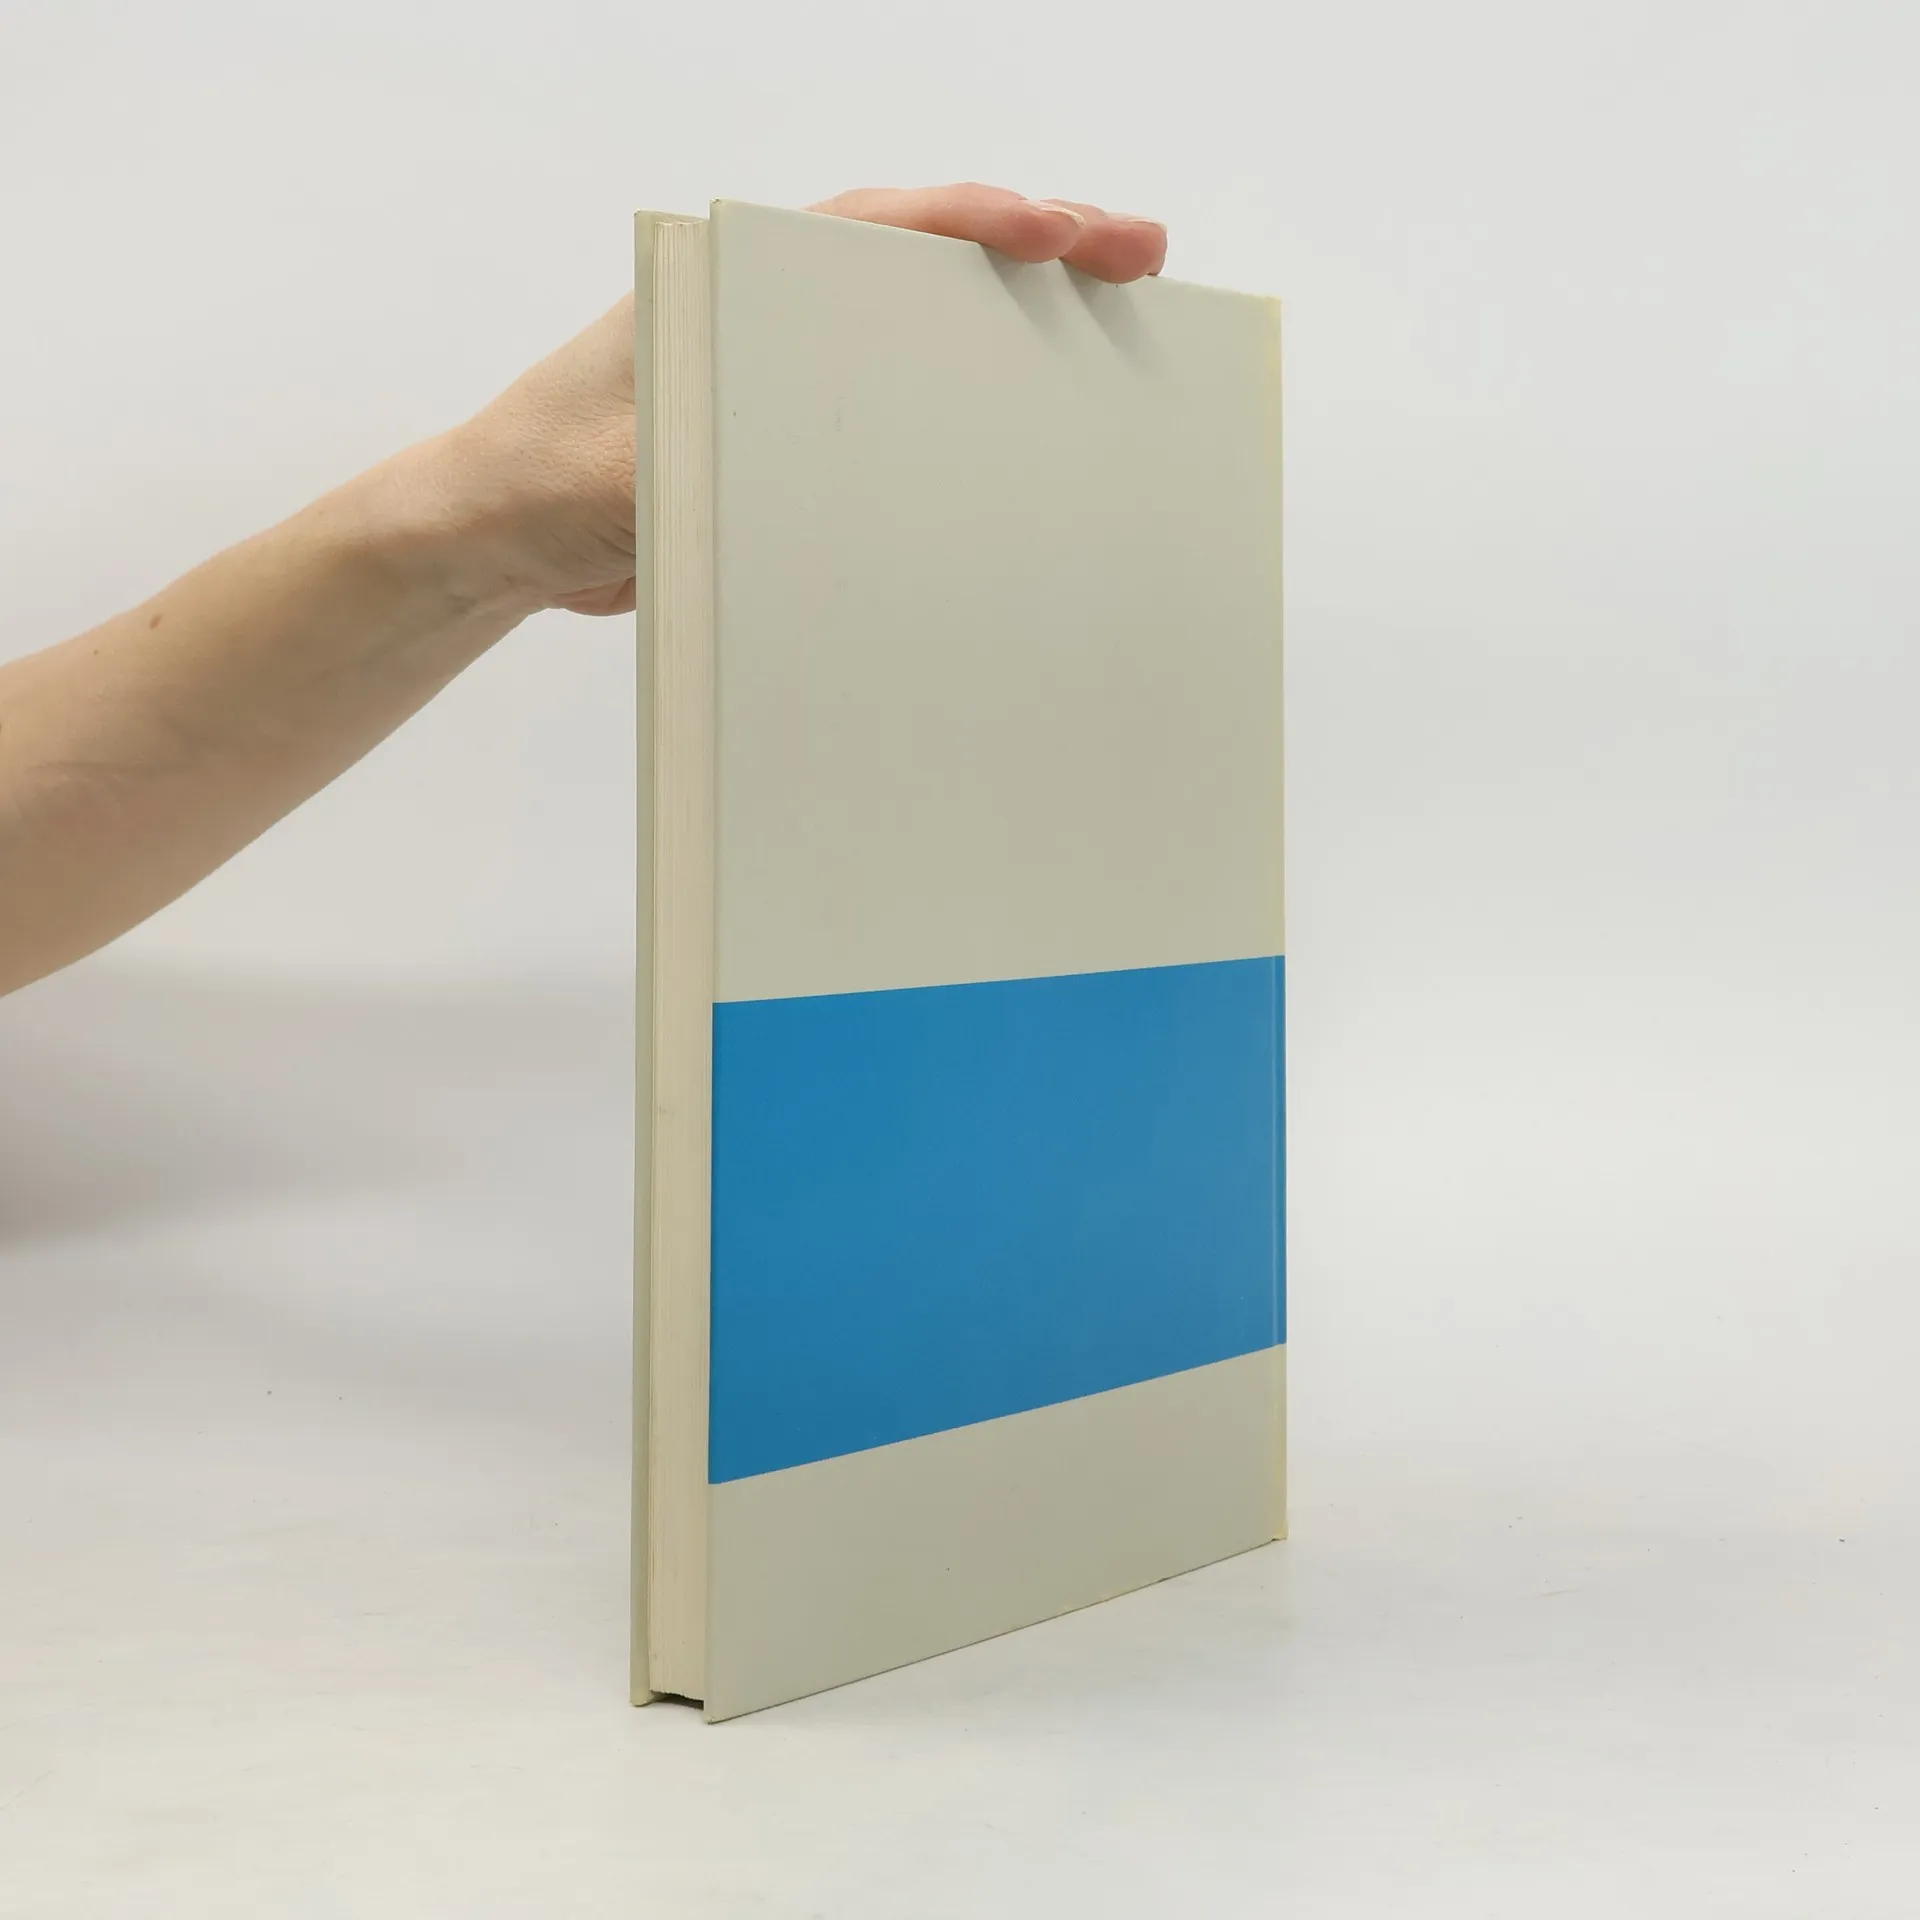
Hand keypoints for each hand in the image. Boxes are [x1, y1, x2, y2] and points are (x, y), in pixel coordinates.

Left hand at [437, 186, 1168, 620]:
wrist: (499, 538)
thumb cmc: (545, 478)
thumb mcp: (634, 465)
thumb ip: (716, 458)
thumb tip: (822, 476)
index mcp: (736, 280)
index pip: (879, 228)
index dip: (980, 222)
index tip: (1065, 232)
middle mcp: (771, 308)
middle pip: (926, 262)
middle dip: (1038, 251)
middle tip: (1141, 257)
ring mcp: (786, 370)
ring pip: (922, 332)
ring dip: (1014, 331)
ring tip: (1117, 336)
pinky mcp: (789, 439)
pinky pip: (895, 412)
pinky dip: (966, 413)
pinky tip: (1027, 440)